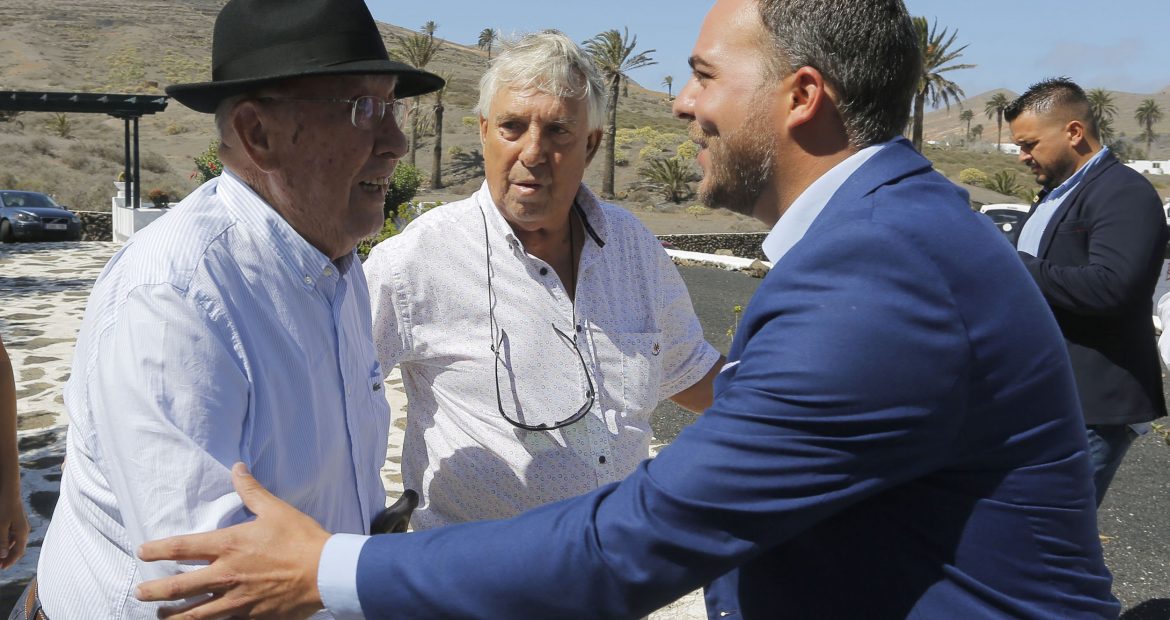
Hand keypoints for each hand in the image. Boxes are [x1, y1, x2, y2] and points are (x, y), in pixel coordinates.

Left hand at [0, 482, 28, 568]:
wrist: (8, 490)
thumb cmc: (4, 507)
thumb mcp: (1, 526)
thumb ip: (2, 542)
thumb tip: (3, 556)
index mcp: (22, 533)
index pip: (19, 552)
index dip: (10, 561)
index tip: (2, 568)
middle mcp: (23, 530)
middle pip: (17, 548)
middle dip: (8, 556)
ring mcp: (20, 525)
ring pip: (13, 541)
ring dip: (6, 549)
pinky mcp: (15, 521)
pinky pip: (11, 535)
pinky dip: (6, 540)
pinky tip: (1, 541)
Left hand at [135, 463, 329, 618]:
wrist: (326, 572)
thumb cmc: (301, 539)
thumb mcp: (275, 509)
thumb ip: (251, 490)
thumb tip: (236, 467)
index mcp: (229, 546)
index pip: (181, 548)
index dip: (156, 549)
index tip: (142, 551)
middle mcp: (225, 575)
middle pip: (177, 588)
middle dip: (154, 592)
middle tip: (140, 592)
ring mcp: (236, 601)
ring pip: (194, 615)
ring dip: (173, 617)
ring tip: (162, 617)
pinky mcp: (250, 617)